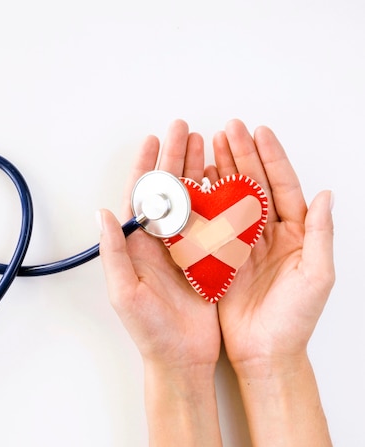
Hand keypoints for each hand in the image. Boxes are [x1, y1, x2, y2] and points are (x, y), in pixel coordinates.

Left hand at [98, 120, 222, 445]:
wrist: (180, 357)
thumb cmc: (148, 330)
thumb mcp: (124, 291)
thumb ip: (113, 251)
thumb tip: (102, 211)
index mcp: (138, 244)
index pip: (141, 196)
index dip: (146, 166)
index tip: (152, 138)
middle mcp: (160, 240)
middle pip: (168, 189)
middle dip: (174, 157)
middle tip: (183, 128)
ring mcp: (184, 247)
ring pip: (192, 199)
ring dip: (197, 170)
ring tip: (205, 142)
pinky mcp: (207, 258)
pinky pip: (213, 221)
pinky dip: (219, 197)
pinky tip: (224, 178)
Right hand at [211, 119, 334, 368]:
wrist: (265, 352)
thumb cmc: (296, 319)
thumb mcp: (318, 276)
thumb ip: (320, 234)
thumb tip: (325, 195)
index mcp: (294, 233)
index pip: (283, 186)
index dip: (271, 157)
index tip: (259, 132)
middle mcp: (267, 233)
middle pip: (253, 184)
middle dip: (241, 154)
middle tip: (228, 129)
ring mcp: (241, 242)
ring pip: (230, 197)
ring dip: (221, 170)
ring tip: (209, 144)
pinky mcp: (219, 256)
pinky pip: (209, 221)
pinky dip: (202, 199)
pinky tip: (195, 180)